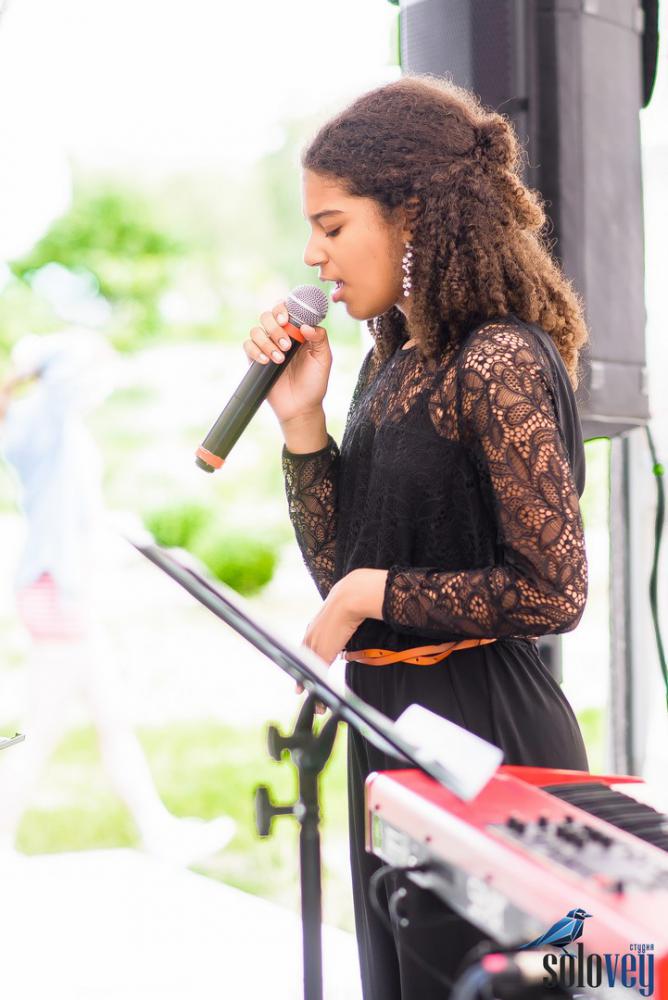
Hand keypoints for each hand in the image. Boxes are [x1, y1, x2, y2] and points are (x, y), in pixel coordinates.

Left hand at [297, 571, 364, 713]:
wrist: (348, 598)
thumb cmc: (348, 602)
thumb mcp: (339, 616)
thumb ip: (338, 625)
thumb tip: (347, 625)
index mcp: (313, 628)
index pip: (305, 651)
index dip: (304, 664)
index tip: (300, 674)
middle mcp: (310, 638)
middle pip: (304, 664)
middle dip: (302, 680)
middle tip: (299, 691)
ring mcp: (314, 645)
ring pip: (310, 672)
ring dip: (313, 689)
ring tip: (316, 704)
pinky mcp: (322, 652)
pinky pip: (319, 674)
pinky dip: (319, 687)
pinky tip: (321, 696)